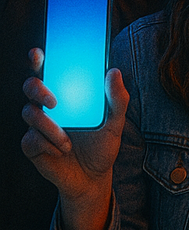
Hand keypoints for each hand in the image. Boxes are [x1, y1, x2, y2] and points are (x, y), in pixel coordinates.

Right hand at [21, 48, 128, 229]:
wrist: (93, 177)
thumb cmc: (102, 145)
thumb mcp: (116, 122)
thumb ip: (117, 98)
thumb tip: (114, 71)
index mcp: (68, 94)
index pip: (50, 70)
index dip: (40, 59)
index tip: (39, 52)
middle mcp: (49, 106)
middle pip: (31, 86)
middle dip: (38, 89)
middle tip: (54, 100)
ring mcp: (38, 125)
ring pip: (30, 113)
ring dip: (49, 127)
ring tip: (68, 140)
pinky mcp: (32, 145)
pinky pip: (30, 139)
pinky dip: (47, 144)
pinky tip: (61, 151)